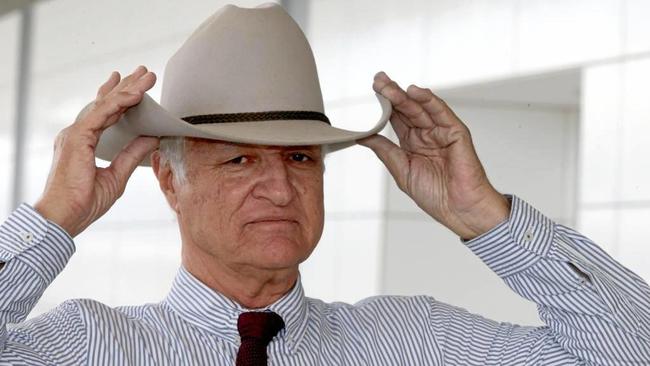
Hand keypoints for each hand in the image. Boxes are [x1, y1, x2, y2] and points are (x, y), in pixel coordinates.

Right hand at [33, 66, 158, 237]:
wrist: (65, 217)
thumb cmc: (84, 202)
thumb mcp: (117, 175)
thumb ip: (131, 154)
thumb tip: (151, 137)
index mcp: (83, 142)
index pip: (104, 114)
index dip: (120, 98)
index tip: (135, 86)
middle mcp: (77, 134)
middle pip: (105, 103)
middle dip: (126, 86)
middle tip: (144, 72)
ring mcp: (75, 134)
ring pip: (106, 105)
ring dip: (128, 89)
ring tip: (146, 76)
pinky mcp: (77, 138)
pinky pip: (102, 115)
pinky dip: (120, 103)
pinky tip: (136, 95)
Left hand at [358, 72, 509, 239]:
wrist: (460, 210)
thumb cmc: (435, 196)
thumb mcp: (402, 170)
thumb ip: (384, 150)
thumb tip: (362, 136)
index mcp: (413, 143)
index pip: (396, 118)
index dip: (384, 104)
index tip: (372, 89)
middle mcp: (426, 134)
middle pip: (406, 109)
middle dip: (391, 94)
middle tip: (377, 80)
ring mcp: (441, 132)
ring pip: (421, 108)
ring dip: (404, 95)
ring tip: (387, 86)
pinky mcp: (456, 133)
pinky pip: (442, 113)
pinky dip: (430, 101)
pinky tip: (415, 92)